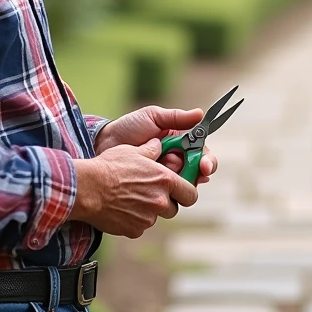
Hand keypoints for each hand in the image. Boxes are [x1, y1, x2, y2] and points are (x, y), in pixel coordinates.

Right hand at [69, 139, 197, 237]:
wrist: (86, 188)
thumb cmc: (109, 166)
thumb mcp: (133, 151)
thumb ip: (151, 150)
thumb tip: (158, 145)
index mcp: (165, 181)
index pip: (190, 194)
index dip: (187, 192)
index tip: (181, 190)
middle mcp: (160, 201)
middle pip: (174, 208)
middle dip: (166, 202)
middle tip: (152, 193)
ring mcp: (147, 218)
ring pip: (155, 217)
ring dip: (149, 211)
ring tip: (131, 198)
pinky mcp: (134, 230)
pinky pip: (140, 226)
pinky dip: (134, 220)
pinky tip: (121, 208)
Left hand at [94, 105, 217, 183]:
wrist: (103, 144)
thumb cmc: (128, 128)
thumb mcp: (153, 117)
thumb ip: (176, 117)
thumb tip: (200, 114)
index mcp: (181, 145)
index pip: (202, 155)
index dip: (207, 162)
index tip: (204, 166)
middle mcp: (176, 163)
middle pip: (196, 175)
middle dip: (194, 174)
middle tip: (184, 171)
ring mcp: (164, 178)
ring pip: (183, 187)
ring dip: (176, 180)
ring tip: (160, 168)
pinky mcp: (152, 191)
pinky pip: (166, 197)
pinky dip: (165, 193)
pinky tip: (158, 187)